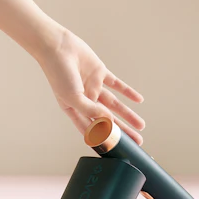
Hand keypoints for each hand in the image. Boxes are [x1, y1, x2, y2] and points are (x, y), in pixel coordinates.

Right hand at [36, 28, 146, 144]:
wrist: (57, 48)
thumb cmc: (58, 74)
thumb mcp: (72, 97)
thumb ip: (91, 110)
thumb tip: (109, 121)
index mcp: (73, 108)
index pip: (91, 128)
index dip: (103, 139)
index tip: (115, 150)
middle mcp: (84, 99)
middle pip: (107, 119)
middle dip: (122, 131)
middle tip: (136, 142)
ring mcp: (93, 86)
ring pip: (115, 104)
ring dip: (128, 115)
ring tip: (141, 125)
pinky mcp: (100, 73)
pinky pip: (117, 85)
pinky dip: (128, 92)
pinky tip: (138, 100)